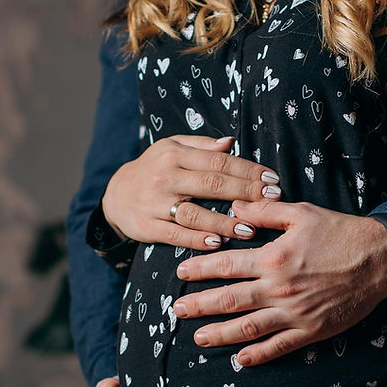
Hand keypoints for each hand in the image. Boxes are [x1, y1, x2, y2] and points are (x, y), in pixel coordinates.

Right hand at [101, 135, 281, 249]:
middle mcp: (165, 177)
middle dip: (245, 192)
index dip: (248, 170)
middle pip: (212, 185)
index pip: (219, 162)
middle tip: (272, 200)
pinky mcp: (148, 226)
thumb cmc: (153, 169)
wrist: (115, 195)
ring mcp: (156, 203)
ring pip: (195, 213)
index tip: (272, 179)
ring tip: (250, 229)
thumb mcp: (171, 148)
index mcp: (175, 154)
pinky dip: (197, 240)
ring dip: (224, 222)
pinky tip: (217, 244)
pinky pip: (176, 235)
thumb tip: (231, 142)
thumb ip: (201, 146)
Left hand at [173, 200, 386, 365]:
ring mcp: (295, 313)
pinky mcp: (312, 330)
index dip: (200, 270)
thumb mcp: (301, 213)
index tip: (180, 275)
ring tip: (199, 338)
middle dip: (199, 306)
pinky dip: (259, 354)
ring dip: (220, 334)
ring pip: (249, 327)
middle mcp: (279, 288)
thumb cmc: (341, 232)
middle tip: (176, 312)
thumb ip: (264, 212)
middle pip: (229, 300)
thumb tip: (233, 208)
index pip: (226, 265)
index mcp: (273, 258)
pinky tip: (241, 359)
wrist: (381, 258)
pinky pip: (280, 346)